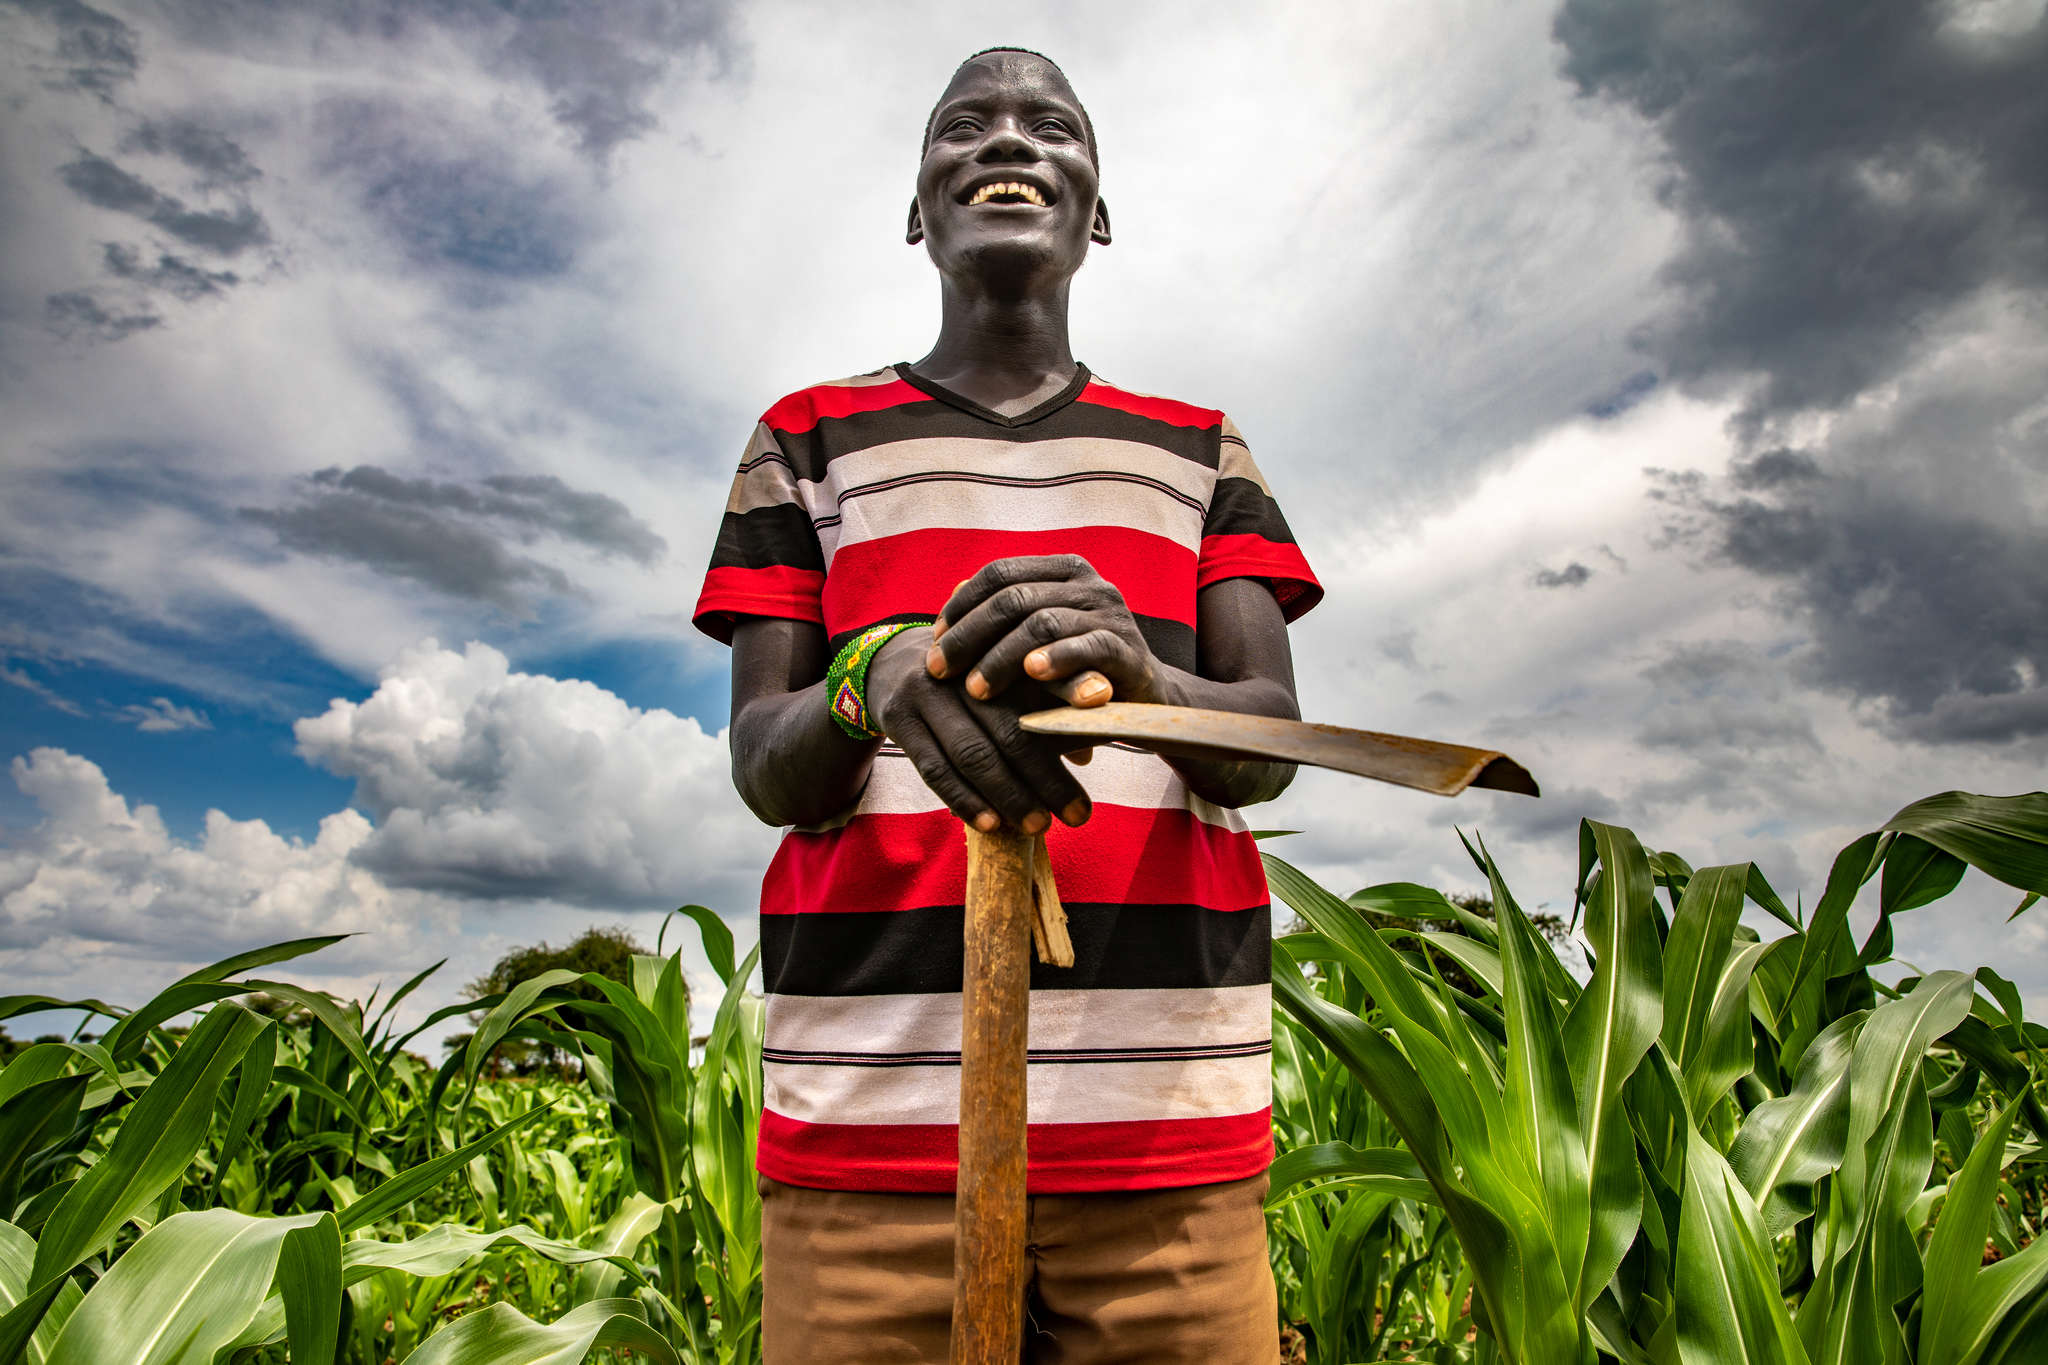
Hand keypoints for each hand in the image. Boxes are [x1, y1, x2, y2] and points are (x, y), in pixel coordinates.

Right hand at [864, 627, 1092, 832]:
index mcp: (997, 650)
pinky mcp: (900, 718)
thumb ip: (1048, 710)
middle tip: (1079, 814)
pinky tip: (992, 825)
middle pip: (1010, 727)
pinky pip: (935, 769)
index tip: (1104, 736)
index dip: (1072, 697)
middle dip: (1047, 777)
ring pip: (973, 752)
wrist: (891, 664)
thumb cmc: (970, 683)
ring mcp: (928, 691)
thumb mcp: (1008, 683)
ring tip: (1039, 827)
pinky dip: (966, 800)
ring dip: (1009, 796)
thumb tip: (1090, 754)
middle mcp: (964, 667)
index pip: (1043, 679)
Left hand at [925, 555, 1162, 703]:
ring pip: (1043, 622)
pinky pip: (1089, 647)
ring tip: (975, 689)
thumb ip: (1002, 621)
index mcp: (1064, 571)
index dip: (961, 605)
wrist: (1143, 703)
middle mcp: (1090, 583)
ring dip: (1001, 657)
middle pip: (1014, 597)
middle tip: (939, 670)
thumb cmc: (1077, 671)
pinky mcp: (1129, 649)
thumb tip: (950, 599)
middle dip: (969, 636)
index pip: (1000, 573)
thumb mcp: (1036, 642)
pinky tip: (1030, 675)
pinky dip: (1057, 659)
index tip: (933, 641)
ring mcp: (1111, 614)